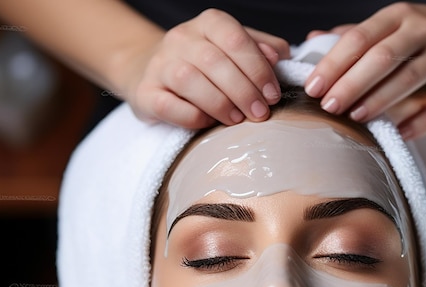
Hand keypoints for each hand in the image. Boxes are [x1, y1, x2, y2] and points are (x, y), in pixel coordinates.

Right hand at [120, 9, 290, 128]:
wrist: (153, 73)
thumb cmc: (206, 66)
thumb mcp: (234, 50)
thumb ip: (259, 50)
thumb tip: (280, 56)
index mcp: (208, 24)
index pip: (235, 39)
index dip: (257, 69)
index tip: (272, 95)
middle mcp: (181, 38)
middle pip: (214, 61)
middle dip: (243, 91)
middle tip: (260, 113)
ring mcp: (160, 65)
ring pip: (189, 80)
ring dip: (219, 103)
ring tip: (237, 119)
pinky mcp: (146, 93)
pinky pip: (168, 106)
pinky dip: (192, 116)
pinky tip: (209, 123)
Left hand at [304, 2, 425, 138]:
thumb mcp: (396, 23)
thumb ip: (358, 35)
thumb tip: (313, 38)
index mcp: (401, 15)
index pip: (361, 38)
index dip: (334, 64)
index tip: (312, 88)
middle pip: (383, 58)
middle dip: (351, 84)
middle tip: (328, 108)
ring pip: (410, 79)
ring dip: (380, 101)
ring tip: (355, 118)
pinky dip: (420, 122)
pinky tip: (399, 133)